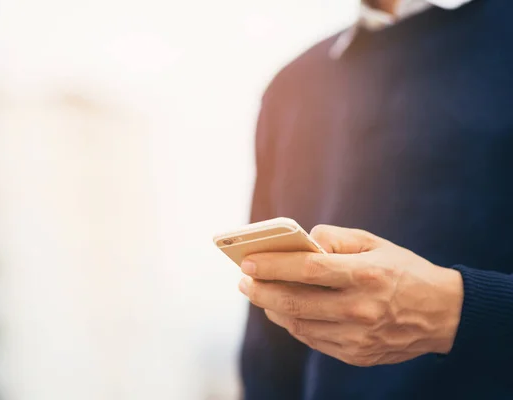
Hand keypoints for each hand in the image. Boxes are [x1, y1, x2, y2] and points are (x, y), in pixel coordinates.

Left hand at [238, 225, 463, 366]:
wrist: (443, 314)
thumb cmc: (402, 270)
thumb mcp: (375, 243)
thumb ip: (336, 239)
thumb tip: (301, 242)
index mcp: (365, 275)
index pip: (307, 269)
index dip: (273, 266)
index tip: (248, 262)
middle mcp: (360, 308)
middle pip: (295, 302)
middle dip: (261, 291)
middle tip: (243, 281)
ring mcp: (357, 336)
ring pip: (298, 324)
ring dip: (271, 309)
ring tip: (259, 294)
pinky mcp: (357, 354)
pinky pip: (312, 339)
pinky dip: (292, 324)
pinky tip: (283, 311)